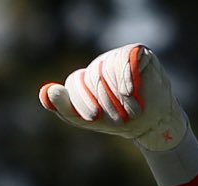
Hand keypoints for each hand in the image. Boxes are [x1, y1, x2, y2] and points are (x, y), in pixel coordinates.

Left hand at [39, 44, 184, 146]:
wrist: (151, 121)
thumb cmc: (117, 121)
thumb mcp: (87, 120)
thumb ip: (64, 107)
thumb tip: (46, 91)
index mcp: (84, 79)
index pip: (75, 82)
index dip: (82, 101)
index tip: (92, 118)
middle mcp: (99, 64)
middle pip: (93, 77)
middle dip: (105, 102)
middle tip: (117, 120)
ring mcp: (117, 56)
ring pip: (109, 69)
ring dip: (118, 95)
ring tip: (130, 112)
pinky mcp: (137, 52)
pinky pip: (126, 58)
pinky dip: (126, 76)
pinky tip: (129, 92)